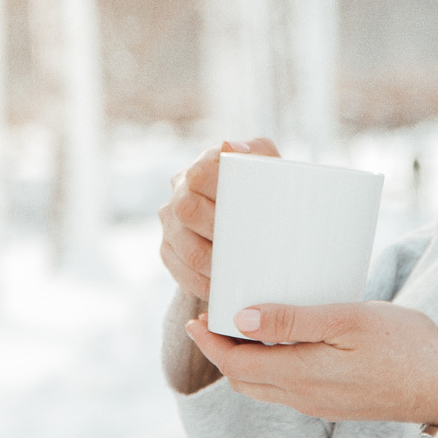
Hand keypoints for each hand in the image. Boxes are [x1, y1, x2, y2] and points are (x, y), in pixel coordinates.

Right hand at [158, 136, 278, 300]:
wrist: (256, 213)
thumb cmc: (267, 188)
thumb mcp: (269, 165)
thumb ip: (259, 152)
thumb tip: (233, 149)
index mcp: (204, 164)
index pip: (199, 174)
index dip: (216, 191)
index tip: (242, 209)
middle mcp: (180, 189)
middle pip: (186, 210)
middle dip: (214, 231)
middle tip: (243, 247)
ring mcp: (170, 221)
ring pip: (181, 245)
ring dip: (207, 263)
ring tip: (232, 273)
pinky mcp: (168, 249)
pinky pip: (178, 269)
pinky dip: (199, 282)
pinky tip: (218, 289)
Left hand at [183, 301, 437, 427]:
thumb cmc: (406, 347)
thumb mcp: (349, 320)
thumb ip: (294, 321)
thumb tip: (240, 319)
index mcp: (301, 377)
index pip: (235, 366)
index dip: (209, 343)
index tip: (196, 317)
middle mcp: (303, 399)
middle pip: (243, 381)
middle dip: (221, 351)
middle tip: (214, 315)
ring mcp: (319, 405)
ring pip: (263, 388)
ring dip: (244, 361)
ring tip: (243, 325)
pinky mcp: (334, 404)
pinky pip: (286, 389)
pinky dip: (269, 368)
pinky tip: (283, 341)